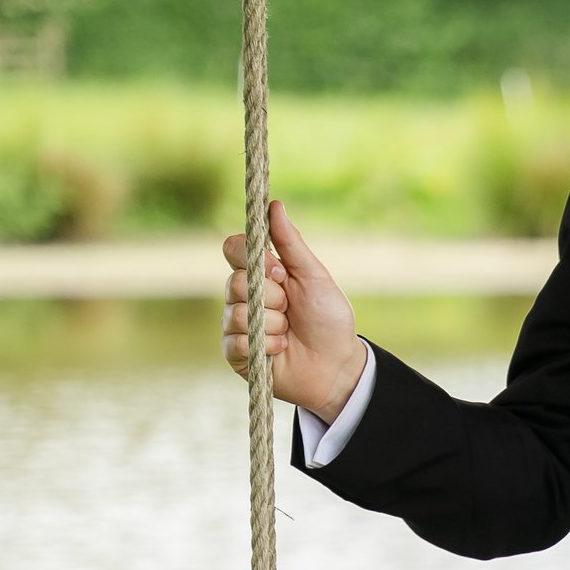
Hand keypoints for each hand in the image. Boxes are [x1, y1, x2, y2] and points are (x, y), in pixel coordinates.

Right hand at [221, 200, 368, 419]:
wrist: (336, 365)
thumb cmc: (327, 319)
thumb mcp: (314, 276)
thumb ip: (291, 243)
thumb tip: (274, 205)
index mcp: (259, 272)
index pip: (233, 248)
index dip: (255, 259)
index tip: (281, 272)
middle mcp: (242, 295)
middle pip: (234, 282)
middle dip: (271, 298)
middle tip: (290, 309)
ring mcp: (236, 323)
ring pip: (237, 313)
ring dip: (272, 325)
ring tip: (289, 333)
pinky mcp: (235, 352)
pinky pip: (235, 341)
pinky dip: (266, 346)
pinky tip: (280, 350)